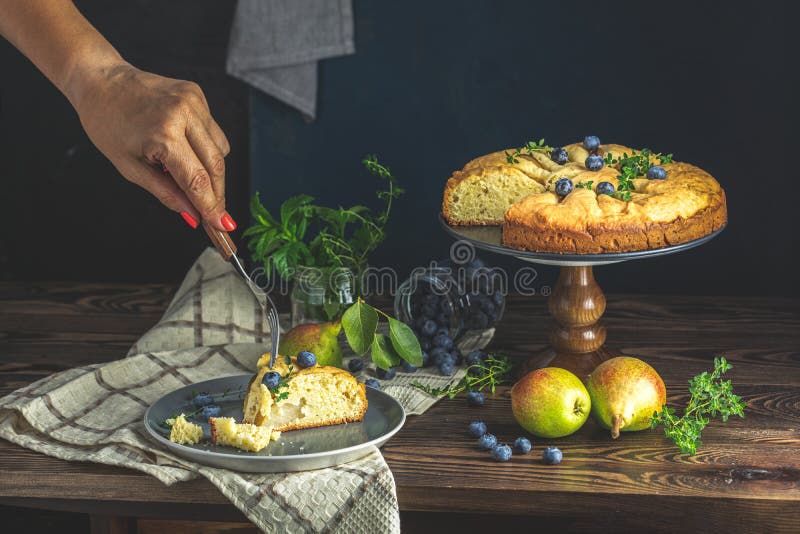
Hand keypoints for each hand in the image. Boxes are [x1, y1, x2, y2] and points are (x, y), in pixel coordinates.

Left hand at [73, 63, 234, 230]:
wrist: (100, 80)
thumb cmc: (107, 124)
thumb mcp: (129, 167)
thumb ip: (165, 193)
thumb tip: (193, 214)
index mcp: (162, 134)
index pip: (197, 180)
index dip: (211, 206)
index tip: (223, 226)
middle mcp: (183, 114)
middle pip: (216, 166)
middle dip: (217, 194)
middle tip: (215, 215)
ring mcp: (193, 101)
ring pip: (220, 150)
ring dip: (212, 170)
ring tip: (186, 172)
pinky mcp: (197, 94)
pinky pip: (214, 132)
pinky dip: (206, 147)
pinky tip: (186, 147)